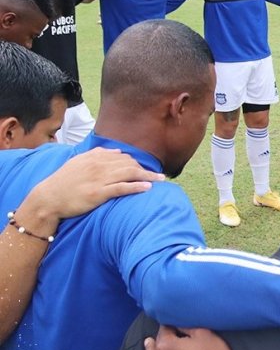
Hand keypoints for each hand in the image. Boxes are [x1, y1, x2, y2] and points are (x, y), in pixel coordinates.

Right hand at [18, 148, 161, 235]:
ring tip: (161, 180)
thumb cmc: (64, 181)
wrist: (48, 198)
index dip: (137, 162)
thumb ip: (98, 155)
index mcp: (94, 157)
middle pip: (129, 164)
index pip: (122, 157)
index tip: (146, 169)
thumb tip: (116, 152)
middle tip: (159, 176)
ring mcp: (99, 179)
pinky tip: (148, 187)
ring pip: (129, 174)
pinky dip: (136, 186)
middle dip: (146, 169)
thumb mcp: (79, 162)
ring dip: (148, 176)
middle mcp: (98, 166)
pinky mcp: (98, 193)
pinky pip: (121, 188)